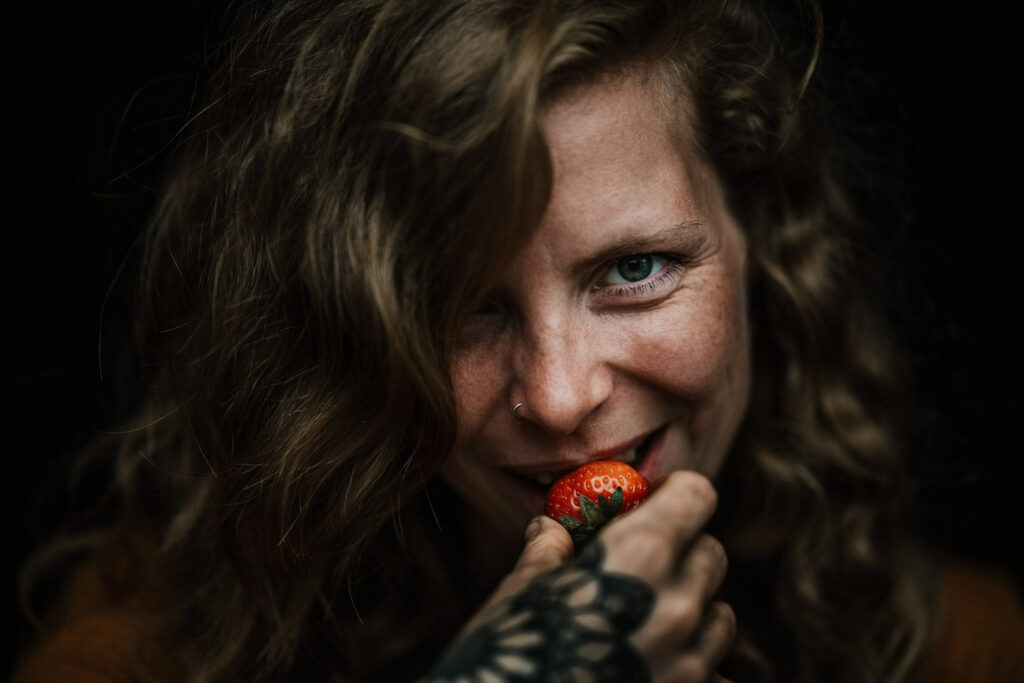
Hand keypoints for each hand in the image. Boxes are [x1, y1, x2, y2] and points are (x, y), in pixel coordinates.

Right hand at [424, 470, 735, 681]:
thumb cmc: (507, 652)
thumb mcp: (520, 591)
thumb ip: (547, 552)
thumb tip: (549, 528)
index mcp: (639, 554)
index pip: (697, 496)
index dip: (676, 495)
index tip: (653, 505)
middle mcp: (677, 602)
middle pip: (711, 554)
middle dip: (682, 553)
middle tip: (642, 569)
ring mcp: (691, 659)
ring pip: (720, 616)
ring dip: (694, 612)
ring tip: (647, 623)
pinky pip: (716, 674)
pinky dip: (694, 669)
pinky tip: (655, 667)